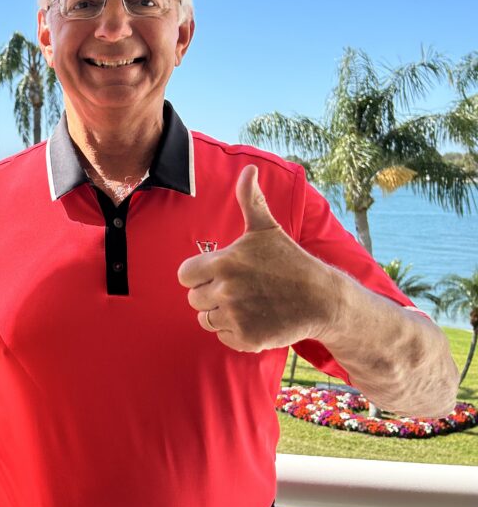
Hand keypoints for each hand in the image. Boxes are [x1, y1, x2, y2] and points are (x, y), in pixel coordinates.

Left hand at [177, 165, 338, 352]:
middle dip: (211, 293)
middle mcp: (226, 290)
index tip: (219, 272)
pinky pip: (222, 336)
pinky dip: (234, 331)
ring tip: (246, 302)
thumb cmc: (289, 261)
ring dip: (221, 313)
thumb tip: (249, 169)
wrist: (322, 300)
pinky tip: (254, 318)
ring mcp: (236, 316)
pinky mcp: (246, 338)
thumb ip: (250, 200)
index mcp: (224, 262)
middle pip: (194, 298)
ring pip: (205, 319)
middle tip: (239, 288)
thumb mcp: (266, 229)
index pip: (185, 275)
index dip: (199, 274)